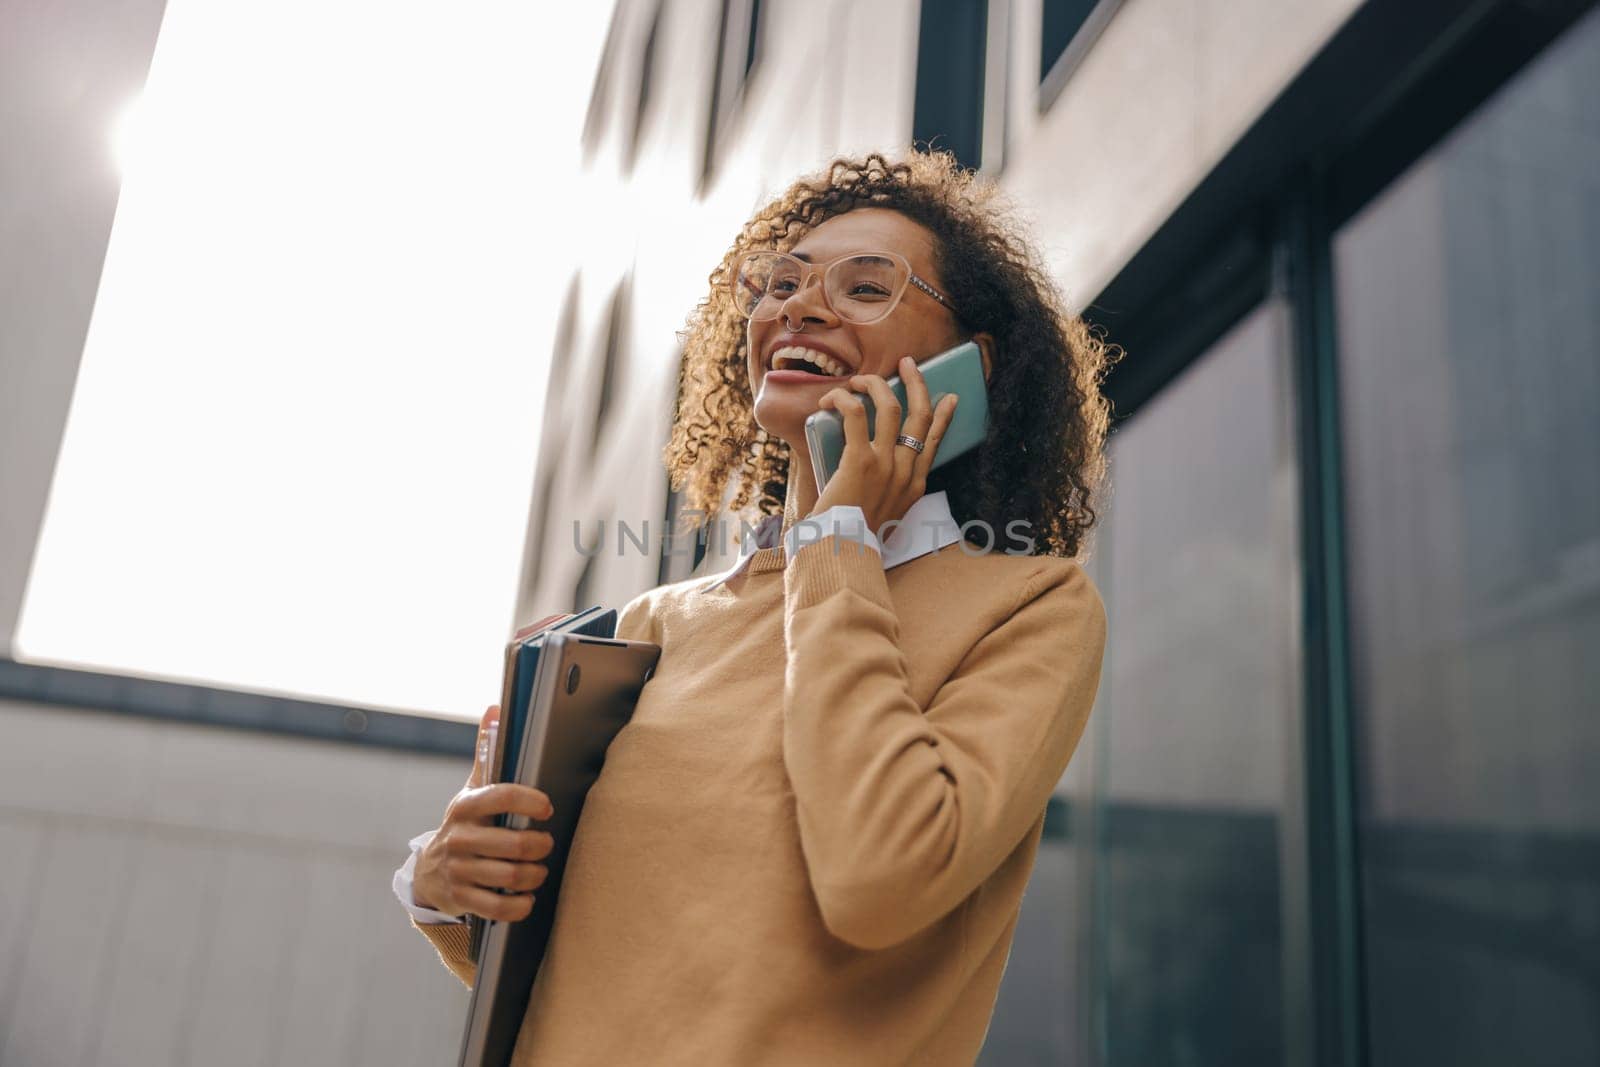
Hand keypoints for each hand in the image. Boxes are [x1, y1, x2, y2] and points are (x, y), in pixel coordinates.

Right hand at [412, 703, 556, 921]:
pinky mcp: (460, 898)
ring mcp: (458, 870)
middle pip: (512, 844)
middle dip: (538, 846)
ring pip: (508, 877)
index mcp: (465, 807)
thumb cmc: (464, 824)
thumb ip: (487, 752)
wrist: (428, 872)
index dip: (528, 800)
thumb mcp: (471, 789)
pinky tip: (528, 898)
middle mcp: (460, 838)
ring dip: (533, 875)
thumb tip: (495, 709)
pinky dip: (519, 905)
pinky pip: (497, 908)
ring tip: (540, 869)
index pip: (499, 797)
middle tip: (546, 844)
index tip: (547, 808)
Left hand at [812, 354, 957, 537]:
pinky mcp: (861, 460)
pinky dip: (845, 400)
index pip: (934, 442)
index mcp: (914, 485)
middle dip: (915, 382)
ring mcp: (886, 464)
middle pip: (919, 415)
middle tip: (907, 364)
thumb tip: (871, 472)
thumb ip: (886, 492)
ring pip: (890, 407)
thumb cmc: (854, 533)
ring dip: (874, 384)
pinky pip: (857, 415)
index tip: (949, 397)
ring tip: (859, 379)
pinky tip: (833, 400)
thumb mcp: (885, 515)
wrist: (841, 550)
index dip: (943, 416)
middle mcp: (905, 471)